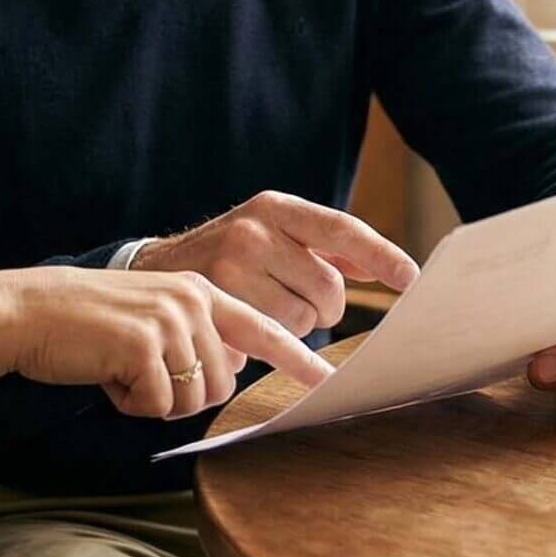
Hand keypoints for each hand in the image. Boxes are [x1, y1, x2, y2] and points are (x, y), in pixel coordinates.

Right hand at [0, 266, 334, 419]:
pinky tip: (106, 375)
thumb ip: (193, 337)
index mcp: (200, 292)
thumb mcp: (152, 319)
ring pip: (193, 400)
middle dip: (179, 396)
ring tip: (120, 369)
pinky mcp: (144, 343)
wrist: (30, 312)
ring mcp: (169, 319)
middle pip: (222, 386)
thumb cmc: (88, 327)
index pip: (263, 330)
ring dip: (154, 400)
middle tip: (137, 374)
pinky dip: (130, 403)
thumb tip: (227, 380)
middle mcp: (193, 300)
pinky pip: (158, 405)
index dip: (299, 361)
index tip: (330, 383)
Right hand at [131, 191, 420, 337]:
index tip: (410, 279)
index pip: (340, 229)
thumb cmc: (219, 259)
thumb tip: (379, 263)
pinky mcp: (214, 300)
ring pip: (302, 318)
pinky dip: (271, 348)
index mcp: (273, 207)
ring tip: (261, 317)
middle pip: (328, 287)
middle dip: (325, 310)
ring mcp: (232, 264)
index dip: (380, 255)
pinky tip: (245, 338)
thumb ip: (318, 247)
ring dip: (294, 330)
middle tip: (301, 311)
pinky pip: (272, 340)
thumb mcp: (264, 236)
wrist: (145, 277)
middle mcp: (254, 229)